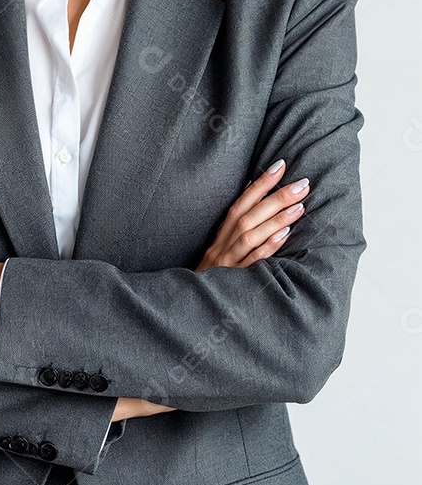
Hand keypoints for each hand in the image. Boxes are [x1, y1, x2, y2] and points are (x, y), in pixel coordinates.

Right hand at [111, 159, 309, 419]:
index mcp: (217, 241)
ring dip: (276, 218)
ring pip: (250, 236)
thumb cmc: (206, 290)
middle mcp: (220, 250)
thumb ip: (235, 240)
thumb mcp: (218, 261)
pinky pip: (252, 263)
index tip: (279, 165)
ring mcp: (226, 267)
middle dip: (275, 196)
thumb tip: (257, 213)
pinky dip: (268, 247)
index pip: (239, 205)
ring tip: (300, 204)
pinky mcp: (233, 285)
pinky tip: (286, 235)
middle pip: (247, 216)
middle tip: (302, 182)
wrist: (183, 320)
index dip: (259, 184)